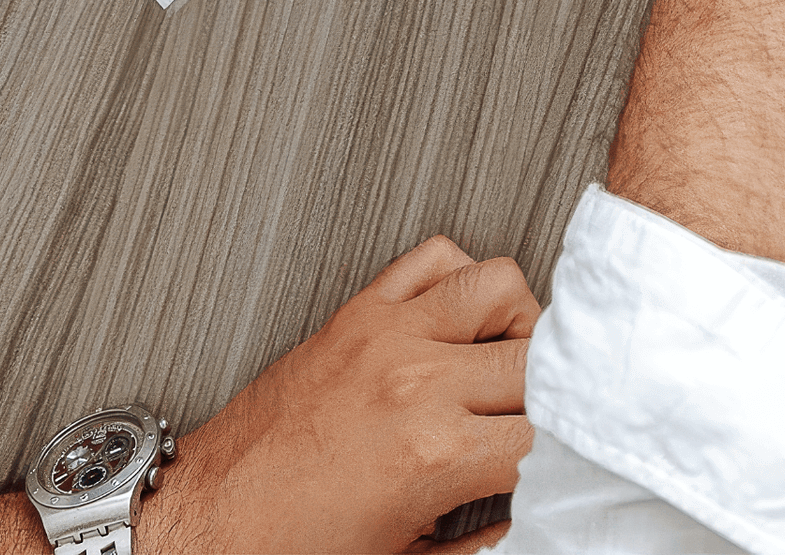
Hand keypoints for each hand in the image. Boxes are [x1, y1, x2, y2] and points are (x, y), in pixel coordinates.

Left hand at [148, 235, 537, 554]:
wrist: (214, 518)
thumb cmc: (291, 542)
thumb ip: (482, 535)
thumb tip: (527, 515)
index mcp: (436, 456)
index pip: (550, 432)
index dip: (571, 448)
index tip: (570, 458)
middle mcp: (417, 384)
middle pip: (539, 358)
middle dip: (554, 391)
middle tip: (542, 418)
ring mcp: (387, 337)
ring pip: (500, 286)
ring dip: (519, 323)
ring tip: (507, 361)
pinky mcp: (356, 313)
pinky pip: (435, 258)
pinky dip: (460, 279)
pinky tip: (458, 321)